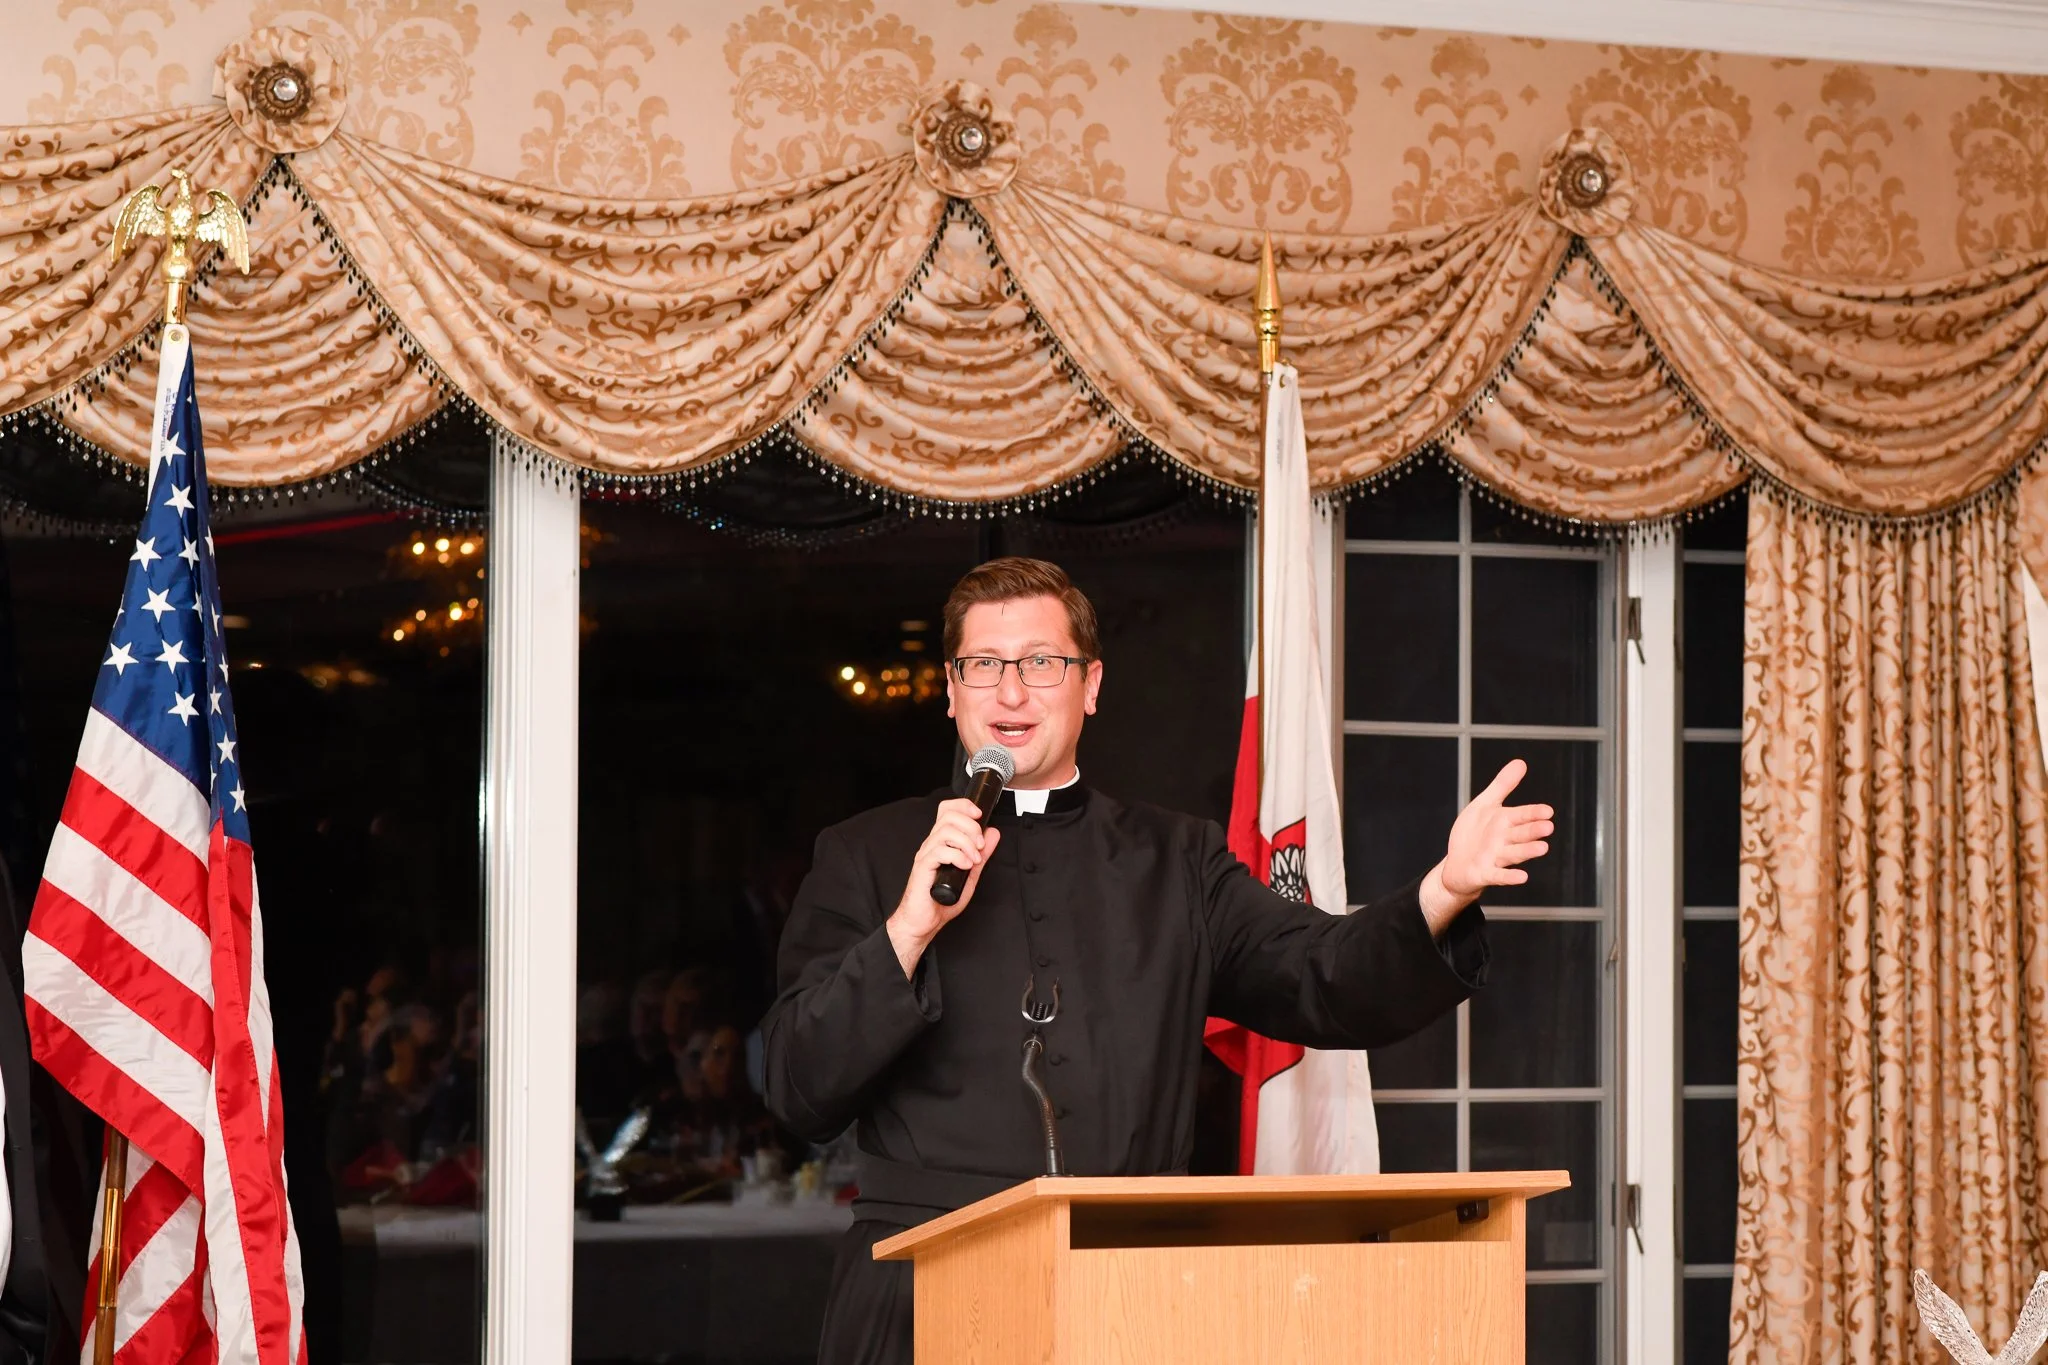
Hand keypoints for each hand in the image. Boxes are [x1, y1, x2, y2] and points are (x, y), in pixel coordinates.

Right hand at [886, 799, 1002, 977]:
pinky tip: (965, 867)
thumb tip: (993, 834)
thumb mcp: (970, 873)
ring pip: (946, 831)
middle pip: (949, 816)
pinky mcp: (923, 867)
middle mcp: (932, 844)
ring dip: (967, 843)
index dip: (964, 806)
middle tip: (980, 846)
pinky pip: (940, 850)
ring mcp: (926, 854)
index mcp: (941, 842)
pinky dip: (958, 856)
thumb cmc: (941, 901)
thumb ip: (982, 854)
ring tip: (974, 860)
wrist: (923, 922)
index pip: (948, 809)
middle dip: (971, 827)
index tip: (979, 815)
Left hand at [1419, 759, 1552, 934]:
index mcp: (1505, 822)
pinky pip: (1498, 875)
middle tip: (1548, 827)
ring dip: (1527, 851)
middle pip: (1521, 834)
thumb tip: (1521, 762)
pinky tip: (1522, 877)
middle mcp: (1504, 841)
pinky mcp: (1485, 874)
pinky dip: (1509, 876)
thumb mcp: (1485, 805)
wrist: (1457, 864)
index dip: (1533, 813)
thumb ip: (1503, 785)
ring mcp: (1496, 858)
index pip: (1521, 816)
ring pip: (1514, 853)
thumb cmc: (1474, 834)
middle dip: (1533, 830)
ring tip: (1543, 847)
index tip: (1548, 811)